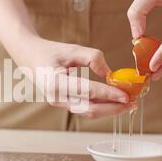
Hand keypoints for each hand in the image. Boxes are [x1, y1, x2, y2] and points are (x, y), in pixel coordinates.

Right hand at [12, 36, 134, 118]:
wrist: (29, 58)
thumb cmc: (49, 52)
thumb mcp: (71, 49)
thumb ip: (92, 58)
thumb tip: (110, 73)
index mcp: (55, 83)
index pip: (87, 91)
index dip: (108, 94)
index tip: (126, 95)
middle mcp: (56, 98)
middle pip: (89, 109)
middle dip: (113, 108)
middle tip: (132, 103)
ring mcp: (59, 103)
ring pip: (88, 112)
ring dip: (109, 110)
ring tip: (128, 104)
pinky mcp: (64, 104)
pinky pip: (85, 108)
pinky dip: (102, 106)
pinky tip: (115, 102)